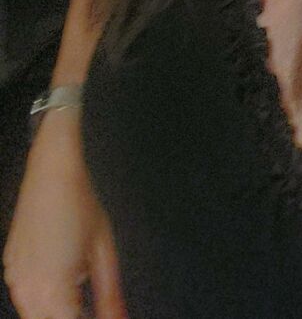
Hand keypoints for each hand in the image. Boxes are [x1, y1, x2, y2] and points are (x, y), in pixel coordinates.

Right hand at [2, 113, 126, 318]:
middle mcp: (28, 290)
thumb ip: (110, 294)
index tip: (100, 312)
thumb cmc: (81, 204)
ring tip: (76, 276)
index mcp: (53, 290)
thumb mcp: (103, 251)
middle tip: (90, 303)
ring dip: (56, 307)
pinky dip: (42, 292)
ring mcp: (14, 278)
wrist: (52, 170)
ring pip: (35, 312)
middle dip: (71, 314)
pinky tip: (60, 267)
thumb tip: (118, 317)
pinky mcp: (9, 265)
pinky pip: (25, 293)